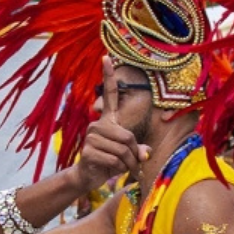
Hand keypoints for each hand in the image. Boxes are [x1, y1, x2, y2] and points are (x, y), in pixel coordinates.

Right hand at [77, 57, 145, 190]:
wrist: (89, 176)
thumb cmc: (110, 162)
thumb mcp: (128, 155)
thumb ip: (138, 150)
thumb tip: (145, 153)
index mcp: (108, 120)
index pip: (109, 95)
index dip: (109, 76)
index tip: (106, 57)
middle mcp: (97, 124)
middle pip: (128, 137)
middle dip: (134, 154)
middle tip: (132, 164)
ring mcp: (91, 136)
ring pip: (123, 149)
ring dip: (128, 164)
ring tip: (121, 168)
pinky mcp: (88, 150)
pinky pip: (114, 159)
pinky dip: (119, 168)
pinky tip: (111, 170)